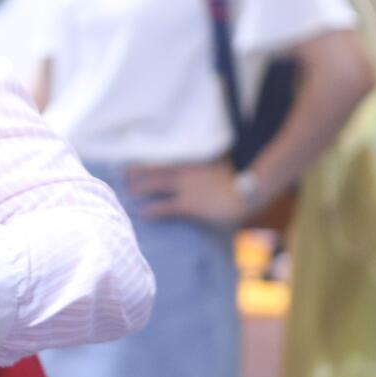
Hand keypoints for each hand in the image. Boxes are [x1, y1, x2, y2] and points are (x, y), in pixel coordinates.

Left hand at [127, 160, 246, 225]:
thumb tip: (216, 168)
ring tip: (128, 193)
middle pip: (157, 170)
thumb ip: (216, 168)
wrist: (251, 189)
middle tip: (124, 175)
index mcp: (197, 164)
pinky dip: (152, 210)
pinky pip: (166, 206)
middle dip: (138, 172)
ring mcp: (187, 187)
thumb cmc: (245, 180)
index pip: (167, 162)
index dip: (150, 164)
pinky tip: (143, 214)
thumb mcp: (229, 167)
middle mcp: (188, 173)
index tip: (135, 164)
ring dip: (140, 188)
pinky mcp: (190, 204)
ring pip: (156, 185)